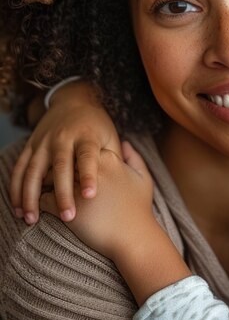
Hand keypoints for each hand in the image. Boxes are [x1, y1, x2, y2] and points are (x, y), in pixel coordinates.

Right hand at [10, 80, 120, 223]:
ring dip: (30, 195)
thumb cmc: (98, 126)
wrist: (74, 100)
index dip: (89, 175)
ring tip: (31, 219)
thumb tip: (120, 185)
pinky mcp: (30, 146)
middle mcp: (63, 138)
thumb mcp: (110, 137)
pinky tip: (18, 207)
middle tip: (68, 216)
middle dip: (63, 192)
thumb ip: (112, 159)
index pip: (87, 156)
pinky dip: (16, 188)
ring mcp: (44, 141)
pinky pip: (20, 168)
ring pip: (34, 170)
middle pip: (60, 166)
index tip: (91, 195)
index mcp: (87, 135)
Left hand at [42, 142, 191, 305]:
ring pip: (50, 178)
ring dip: (45, 185)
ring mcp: (77, 186)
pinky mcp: (66, 206)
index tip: (74, 167)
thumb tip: (125, 143)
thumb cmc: (140, 208)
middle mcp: (90, 168)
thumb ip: (134, 157)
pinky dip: (40, 203)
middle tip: (53, 178)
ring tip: (43, 192)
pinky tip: (42, 209)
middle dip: (57, 169)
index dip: (77, 159)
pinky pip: (44, 199)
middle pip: (63, 160)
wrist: (134, 237)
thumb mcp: (143, 178)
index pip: (82, 150)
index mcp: (108, 158)